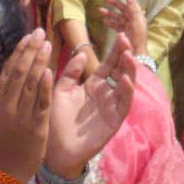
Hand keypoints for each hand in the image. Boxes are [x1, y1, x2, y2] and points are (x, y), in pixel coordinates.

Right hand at [0, 29, 53, 183]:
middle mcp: (8, 105)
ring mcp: (22, 115)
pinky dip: (45, 87)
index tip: (28, 36)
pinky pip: (41, 103)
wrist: (5, 169)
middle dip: (31, 50)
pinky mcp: (37, 126)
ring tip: (47, 44)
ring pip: (32, 84)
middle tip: (41, 32)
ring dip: (40, 62)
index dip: (19, 51)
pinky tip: (50, 71)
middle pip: (21, 72)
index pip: (9, 70)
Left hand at [46, 32, 134, 177]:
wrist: (55, 150)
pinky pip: (124, 104)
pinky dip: (126, 91)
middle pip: (120, 71)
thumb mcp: (60, 91)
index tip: (119, 34)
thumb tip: (81, 53)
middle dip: (124, 55)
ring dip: (129, 70)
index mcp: (93, 85)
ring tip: (128, 55)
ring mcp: (111, 107)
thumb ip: (70, 73)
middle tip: (126, 39)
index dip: (114, 50)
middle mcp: (105, 94)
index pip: (108, 64)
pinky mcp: (114, 121)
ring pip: (126, 85)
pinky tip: (126, 80)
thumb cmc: (56, 121)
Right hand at [97, 0, 147, 56]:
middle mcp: (132, 20)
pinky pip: (115, 25)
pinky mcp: (123, 33)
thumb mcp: (137, 23)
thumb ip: (134, 11)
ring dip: (109, 13)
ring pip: (117, 17)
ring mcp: (127, 26)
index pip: (132, 2)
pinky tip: (104, 21)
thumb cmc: (138, 38)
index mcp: (137, 16)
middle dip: (114, 3)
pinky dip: (110, 23)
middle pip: (123, 8)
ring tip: (100, 10)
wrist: (136, 53)